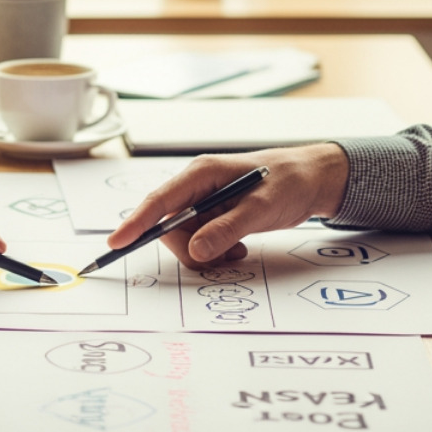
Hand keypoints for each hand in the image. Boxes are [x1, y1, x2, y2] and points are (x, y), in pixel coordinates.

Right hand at [108, 145, 348, 267]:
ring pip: (185, 239)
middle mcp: (197, 186)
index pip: (160, 201)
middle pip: (170, 227)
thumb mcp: (261, 208)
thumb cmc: (289, 181)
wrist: (313, 179)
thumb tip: (197, 251)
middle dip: (190, 249)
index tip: (117, 242)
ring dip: (207, 254)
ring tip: (237, 250)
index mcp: (202, 173)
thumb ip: (227, 229)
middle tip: (222, 258)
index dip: (136, 223)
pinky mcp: (214, 215)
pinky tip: (238, 248)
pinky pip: (200, 242)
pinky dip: (215, 253)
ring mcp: (205, 201)